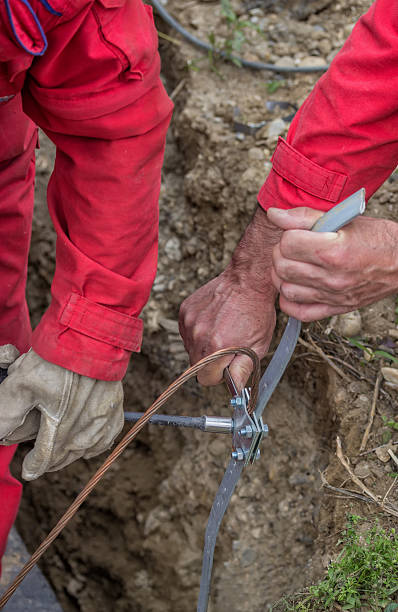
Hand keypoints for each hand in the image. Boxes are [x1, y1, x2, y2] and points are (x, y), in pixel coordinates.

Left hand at [0, 346, 123, 479]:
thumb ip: (7, 413)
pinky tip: (84, 440)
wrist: (91, 338)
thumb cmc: (56, 360)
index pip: (43, 460)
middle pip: (63, 458)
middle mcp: (84, 431)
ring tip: (58, 448)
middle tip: (38, 453)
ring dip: (69, 452)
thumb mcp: (21, 382)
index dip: (32, 466)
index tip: (27, 468)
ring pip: (84, 451)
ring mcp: (102, 421)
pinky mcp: (115, 409)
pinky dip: (94, 444)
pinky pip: (106, 439)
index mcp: (60, 429)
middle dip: (49, 458)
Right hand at [179, 207, 280, 390]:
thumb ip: (242, 370)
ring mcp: (189, 322)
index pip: (206, 379)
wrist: (247, 280)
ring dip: (204, 345)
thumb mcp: (258, 345)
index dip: (219, 375)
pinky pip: (187, 332)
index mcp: (217, 348)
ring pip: (191, 348)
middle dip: (211, 362)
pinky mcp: (184, 311)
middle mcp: (198, 336)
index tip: (229, 364)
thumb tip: (234, 390)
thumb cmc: (256, 312)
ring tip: (222, 328)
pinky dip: (198, 330)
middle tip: (228, 345)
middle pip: (196, 366)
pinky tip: (214, 319)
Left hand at [267, 206, 397, 320]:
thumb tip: (274, 214)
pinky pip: (298, 311)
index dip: (288, 234)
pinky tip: (297, 285)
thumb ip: (305, 216)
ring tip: (294, 264)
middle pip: (282, 266)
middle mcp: (332, 277)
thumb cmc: (377, 239)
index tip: (298, 232)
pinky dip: (290, 300)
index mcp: (334, 251)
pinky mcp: (334, 308)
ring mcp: (332, 296)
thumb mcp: (343, 219)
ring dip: (283, 275)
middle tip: (294, 246)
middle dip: (282, 252)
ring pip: (285, 289)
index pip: (288, 243)